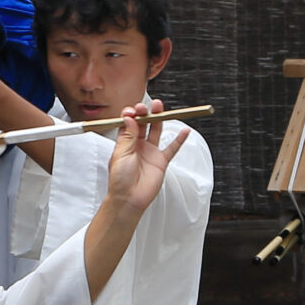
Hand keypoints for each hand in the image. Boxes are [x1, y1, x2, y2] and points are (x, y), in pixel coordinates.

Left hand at [106, 99, 176, 221]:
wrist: (129, 198)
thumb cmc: (120, 180)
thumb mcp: (120, 154)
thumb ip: (128, 136)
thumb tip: (130, 119)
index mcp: (125, 143)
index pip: (128, 123)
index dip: (130, 115)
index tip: (132, 111)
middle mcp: (138, 145)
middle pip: (143, 124)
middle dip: (144, 113)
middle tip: (146, 106)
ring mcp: (150, 152)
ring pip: (156, 131)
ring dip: (158, 118)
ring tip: (159, 106)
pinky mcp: (161, 161)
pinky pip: (172, 148)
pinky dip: (179, 140)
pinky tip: (185, 131)